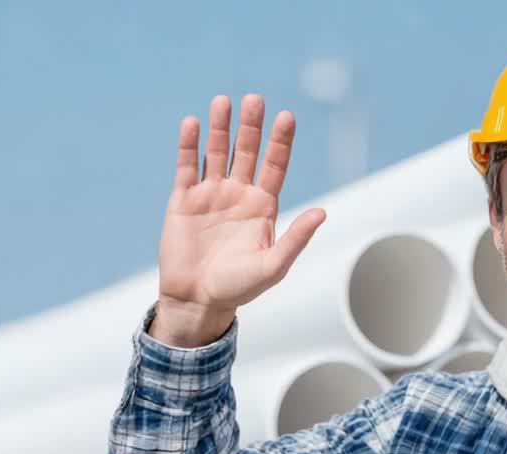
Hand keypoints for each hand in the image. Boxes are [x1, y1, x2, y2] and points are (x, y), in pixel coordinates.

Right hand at [150, 94, 325, 346]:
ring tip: (223, 101)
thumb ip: (296, 238)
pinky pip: (187, 166)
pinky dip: (188, 145)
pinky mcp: (183, 199)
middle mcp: (239, 194)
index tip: (286, 117)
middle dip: (251, 127)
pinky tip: (192, 124)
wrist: (197, 300)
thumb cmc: (238, 288)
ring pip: (216, 152)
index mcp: (263, 206)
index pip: (275, 165)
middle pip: (247, 151)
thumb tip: (323, 212)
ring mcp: (211, 194)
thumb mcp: (273, 265)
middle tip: (255, 100)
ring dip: (220, 127)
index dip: (281, 142)